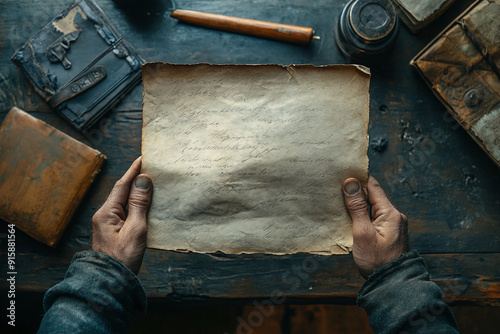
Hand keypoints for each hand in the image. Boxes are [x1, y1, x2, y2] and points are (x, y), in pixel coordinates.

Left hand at [92, 157, 152, 274]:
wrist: (109, 283)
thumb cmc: (123, 258)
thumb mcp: (135, 229)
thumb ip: (139, 204)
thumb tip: (143, 180)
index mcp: (106, 212)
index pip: (122, 185)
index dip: (133, 171)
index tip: (143, 158)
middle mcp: (104, 216)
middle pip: (122, 192)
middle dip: (136, 179)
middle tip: (150, 168)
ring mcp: (107, 224)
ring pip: (124, 202)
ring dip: (137, 192)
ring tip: (151, 183)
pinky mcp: (113, 232)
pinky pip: (126, 212)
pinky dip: (136, 205)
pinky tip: (146, 205)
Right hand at [343, 175, 408, 278]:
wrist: (392, 286)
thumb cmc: (377, 262)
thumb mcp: (363, 233)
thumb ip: (357, 207)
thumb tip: (351, 183)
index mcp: (391, 213)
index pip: (373, 187)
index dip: (358, 178)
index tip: (343, 172)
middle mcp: (395, 216)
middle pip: (373, 196)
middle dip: (356, 191)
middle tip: (336, 185)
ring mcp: (393, 226)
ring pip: (373, 208)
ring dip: (358, 204)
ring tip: (340, 200)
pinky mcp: (389, 234)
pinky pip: (374, 218)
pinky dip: (363, 215)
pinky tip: (350, 217)